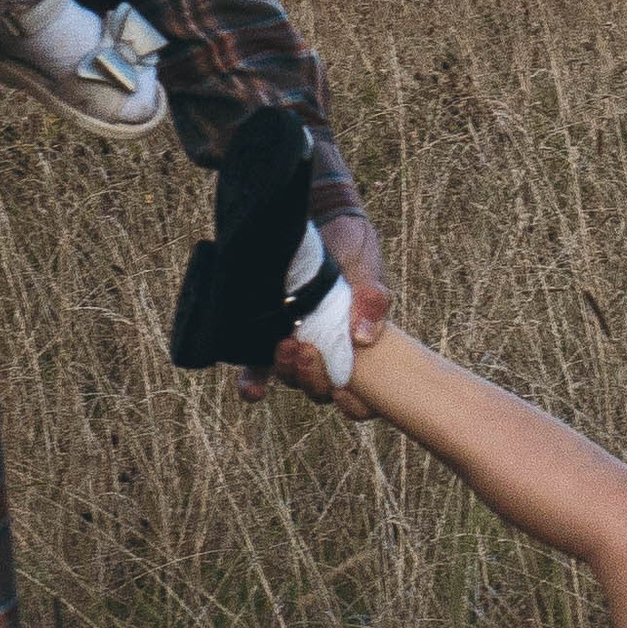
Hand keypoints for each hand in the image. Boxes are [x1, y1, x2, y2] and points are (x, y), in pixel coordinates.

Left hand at [246, 210, 393, 413]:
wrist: (326, 223)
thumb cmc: (355, 253)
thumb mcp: (370, 274)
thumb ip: (372, 301)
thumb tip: (364, 337)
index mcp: (358, 351)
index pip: (360, 397)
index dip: (355, 404)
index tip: (345, 389)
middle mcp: (326, 356)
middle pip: (320, 391)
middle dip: (314, 379)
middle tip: (309, 351)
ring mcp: (295, 348)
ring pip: (291, 380)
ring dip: (289, 372)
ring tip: (287, 346)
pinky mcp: (267, 337)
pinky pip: (257, 371)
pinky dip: (254, 385)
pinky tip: (253, 389)